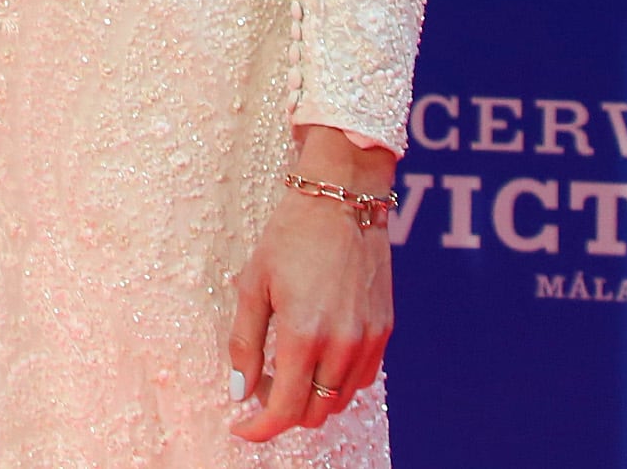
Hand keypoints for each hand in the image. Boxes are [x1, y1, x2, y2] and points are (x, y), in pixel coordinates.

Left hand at [225, 133, 396, 442]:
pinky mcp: (384, 330)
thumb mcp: (254, 284)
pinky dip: (337, 383)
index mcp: (305, 335)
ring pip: (340, 401)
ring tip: (286, 371)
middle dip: (283, 412)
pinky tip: (318, 359)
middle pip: (315, 413)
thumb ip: (245, 342)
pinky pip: (361, 379)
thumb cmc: (293, 235)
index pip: (285, 409)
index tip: (241, 427)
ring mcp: (369, 340)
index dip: (260, 429)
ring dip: (312, 400)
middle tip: (260, 388)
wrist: (343, 198)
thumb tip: (241, 391)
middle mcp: (343, 345)